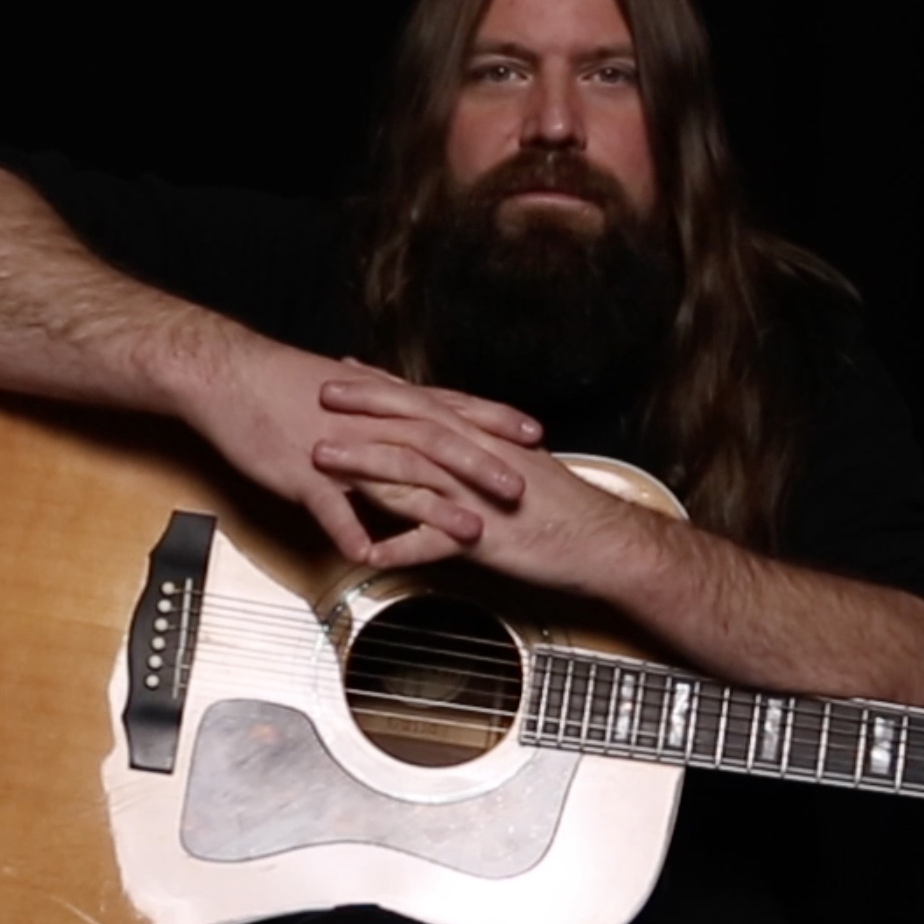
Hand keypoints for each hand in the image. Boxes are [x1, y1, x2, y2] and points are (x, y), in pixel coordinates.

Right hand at [183, 345, 543, 562]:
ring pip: (395, 478)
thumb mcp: (346, 390)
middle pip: (435, 444)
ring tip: (470, 533)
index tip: (535, 433)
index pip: (450, 408)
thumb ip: (387, 405)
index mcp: (382, 402)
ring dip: (435, 508)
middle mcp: (369, 423)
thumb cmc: (284, 383)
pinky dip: (349, 532)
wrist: (226, 373)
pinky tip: (369, 558)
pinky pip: (329, 508)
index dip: (494, 421)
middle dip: (481, 467)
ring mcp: (337, 450)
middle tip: (522, 490)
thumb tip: (417, 416)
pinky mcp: (302, 475)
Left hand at [308, 376, 664, 592]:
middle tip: (320, 393)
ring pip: (413, 473)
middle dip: (364, 408)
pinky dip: (399, 548)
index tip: (345, 371)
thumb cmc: (562, 508)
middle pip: (412, 424)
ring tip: (321, 457)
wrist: (604, 541)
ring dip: (363, 463)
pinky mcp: (483, 540)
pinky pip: (434, 543)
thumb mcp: (517, 467)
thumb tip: (448, 441)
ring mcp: (477, 498)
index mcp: (484, 440)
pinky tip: (364, 552)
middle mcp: (477, 459)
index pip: (426, 403)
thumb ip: (479, 453)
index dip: (383, 386)